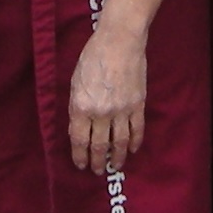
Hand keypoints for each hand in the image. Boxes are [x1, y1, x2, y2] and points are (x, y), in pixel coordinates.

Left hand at [68, 22, 149, 172]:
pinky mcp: (137, 105)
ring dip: (117, 157)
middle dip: (97, 161)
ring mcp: (121, 110)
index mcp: (80, 106)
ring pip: (120, 142)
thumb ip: (77, 106)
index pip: (78, 140)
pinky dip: (135, 142)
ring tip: (115, 165)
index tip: (80, 165)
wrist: (119, 42)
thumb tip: (80, 127)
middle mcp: (100, 113)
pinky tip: (133, 149)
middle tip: (97, 171)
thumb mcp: (75, 82)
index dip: (79, 156)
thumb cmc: (92, 57)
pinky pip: (137, 129)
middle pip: (99, 145)